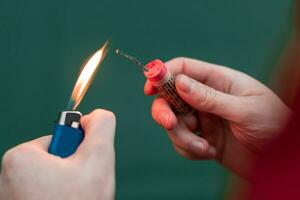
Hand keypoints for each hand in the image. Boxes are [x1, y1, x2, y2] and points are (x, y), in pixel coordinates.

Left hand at [0, 109, 115, 199]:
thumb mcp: (99, 159)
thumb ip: (102, 127)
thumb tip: (97, 115)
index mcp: (20, 157)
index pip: (62, 139)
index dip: (80, 154)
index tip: (80, 172)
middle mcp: (6, 175)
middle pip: (56, 160)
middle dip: (73, 172)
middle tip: (79, 190)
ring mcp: (10, 195)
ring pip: (51, 178)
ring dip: (67, 186)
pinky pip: (43, 192)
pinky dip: (57, 197)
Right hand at [144, 57, 290, 178]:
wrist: (281, 161)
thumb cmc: (274, 126)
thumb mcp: (244, 109)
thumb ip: (210, 97)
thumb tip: (178, 82)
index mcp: (219, 81)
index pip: (184, 69)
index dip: (163, 74)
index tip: (149, 87)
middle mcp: (207, 98)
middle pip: (171, 97)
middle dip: (165, 111)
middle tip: (169, 123)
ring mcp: (203, 119)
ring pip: (174, 123)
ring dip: (183, 138)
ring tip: (204, 149)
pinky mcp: (202, 139)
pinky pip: (182, 143)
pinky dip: (190, 150)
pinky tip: (210, 153)